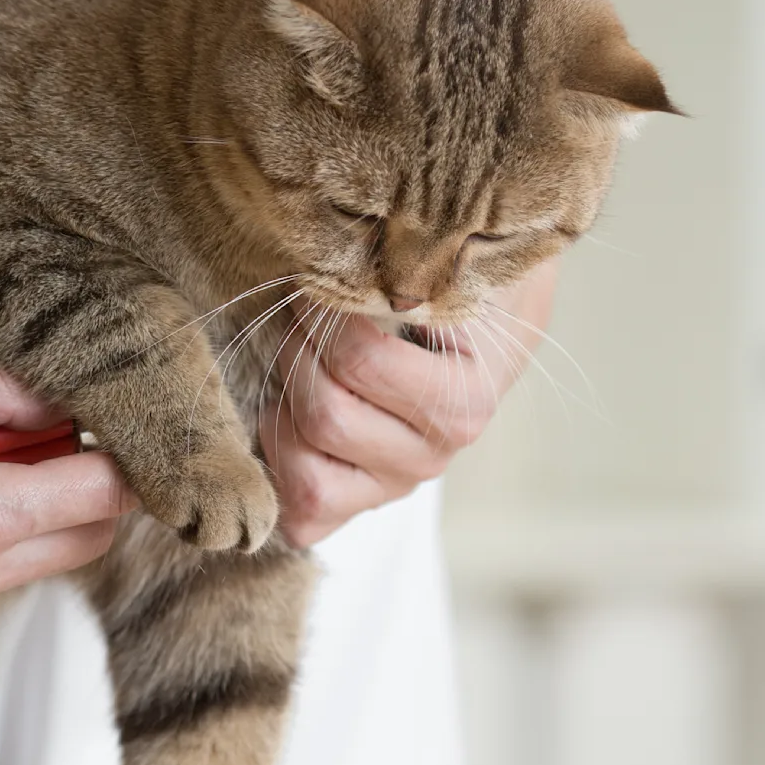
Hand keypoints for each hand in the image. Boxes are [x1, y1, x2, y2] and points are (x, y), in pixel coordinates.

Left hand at [261, 267, 553, 547]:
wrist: (485, 325)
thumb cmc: (459, 284)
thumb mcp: (451, 261)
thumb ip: (414, 261)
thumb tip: (351, 248)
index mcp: (464, 400)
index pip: (359, 360)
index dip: (317, 312)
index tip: (317, 280)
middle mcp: (434, 455)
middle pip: (324, 417)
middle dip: (294, 354)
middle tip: (296, 313)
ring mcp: (395, 485)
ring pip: (304, 473)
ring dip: (280, 410)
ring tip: (293, 361)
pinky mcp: (359, 503)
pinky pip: (302, 515)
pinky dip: (279, 468)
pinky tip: (286, 415)